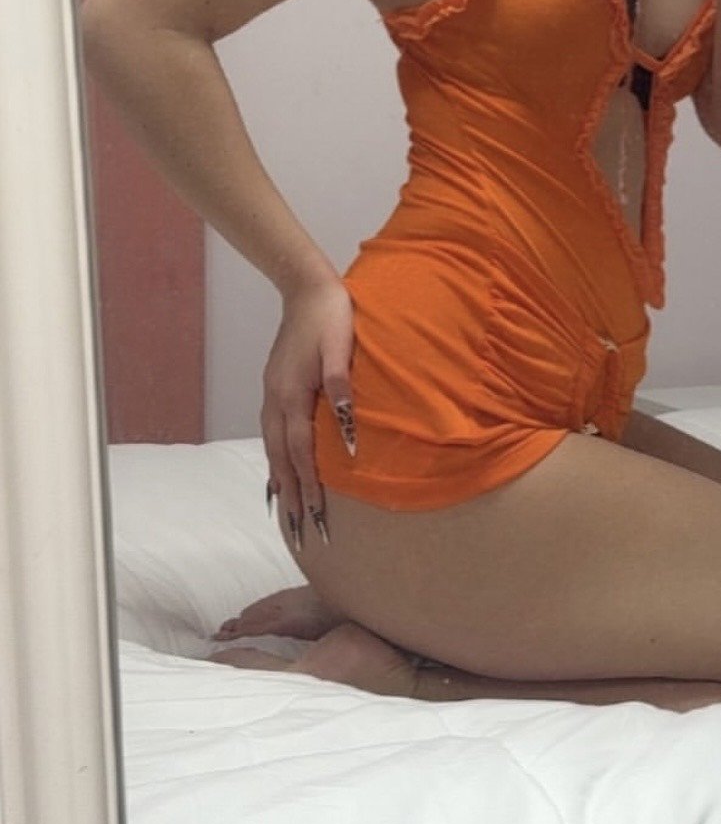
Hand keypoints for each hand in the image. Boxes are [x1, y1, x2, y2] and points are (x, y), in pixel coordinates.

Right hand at [261, 276, 354, 550]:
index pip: (302, 452)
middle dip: (292, 499)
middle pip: (282, 460)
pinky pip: (271, 436)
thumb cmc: (331, 316)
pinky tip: (279, 473)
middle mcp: (276, 400)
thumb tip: (346, 431)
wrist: (307, 288)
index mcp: (293, 394)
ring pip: (272, 450)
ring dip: (281, 484)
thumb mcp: (340, 347)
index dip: (310, 486)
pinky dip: (275, 461)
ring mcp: (271, 395)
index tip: (318, 517)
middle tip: (301, 535)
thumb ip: (341, 387)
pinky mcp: (275, 389)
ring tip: (288, 515)